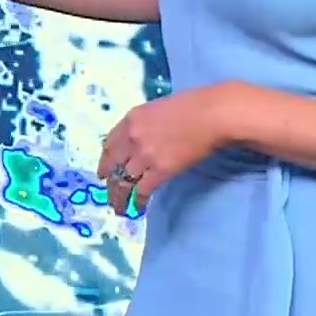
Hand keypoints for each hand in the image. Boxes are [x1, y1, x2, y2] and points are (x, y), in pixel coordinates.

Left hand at [97, 84, 236, 215]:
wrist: (212, 114)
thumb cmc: (192, 106)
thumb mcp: (156, 109)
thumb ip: (142, 125)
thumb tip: (139, 140)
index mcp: (130, 119)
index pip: (109, 144)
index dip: (105, 161)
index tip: (103, 173)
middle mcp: (132, 137)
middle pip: (113, 165)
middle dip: (109, 183)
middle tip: (109, 196)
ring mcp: (145, 155)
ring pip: (124, 181)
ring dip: (120, 197)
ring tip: (119, 209)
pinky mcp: (161, 170)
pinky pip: (143, 189)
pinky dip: (138, 200)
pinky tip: (137, 208)